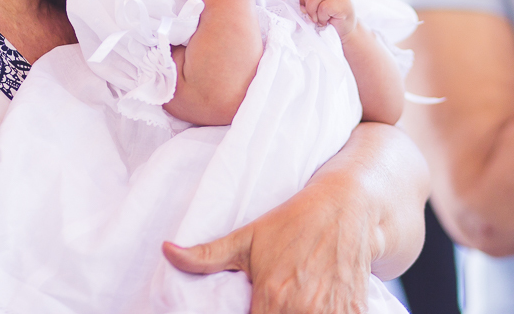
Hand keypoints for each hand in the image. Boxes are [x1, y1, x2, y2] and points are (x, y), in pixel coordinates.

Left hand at [163, 180, 376, 313]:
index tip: (249, 309)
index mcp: (272, 298)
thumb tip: (166, 250)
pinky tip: (314, 304)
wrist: (347, 208)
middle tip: (271, 303)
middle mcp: (303, 311)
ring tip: (291, 302)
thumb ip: (205, 255)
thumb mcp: (248, 237)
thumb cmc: (293, 221)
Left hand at [295, 0, 357, 39]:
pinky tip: (326, 21)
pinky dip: (321, 17)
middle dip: (307, 3)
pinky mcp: (345, 4)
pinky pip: (324, 7)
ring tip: (317, 18)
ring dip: (312, 10)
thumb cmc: (329, 17)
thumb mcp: (316, 2)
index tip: (303, 6)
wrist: (345, 31)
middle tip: (310, 15)